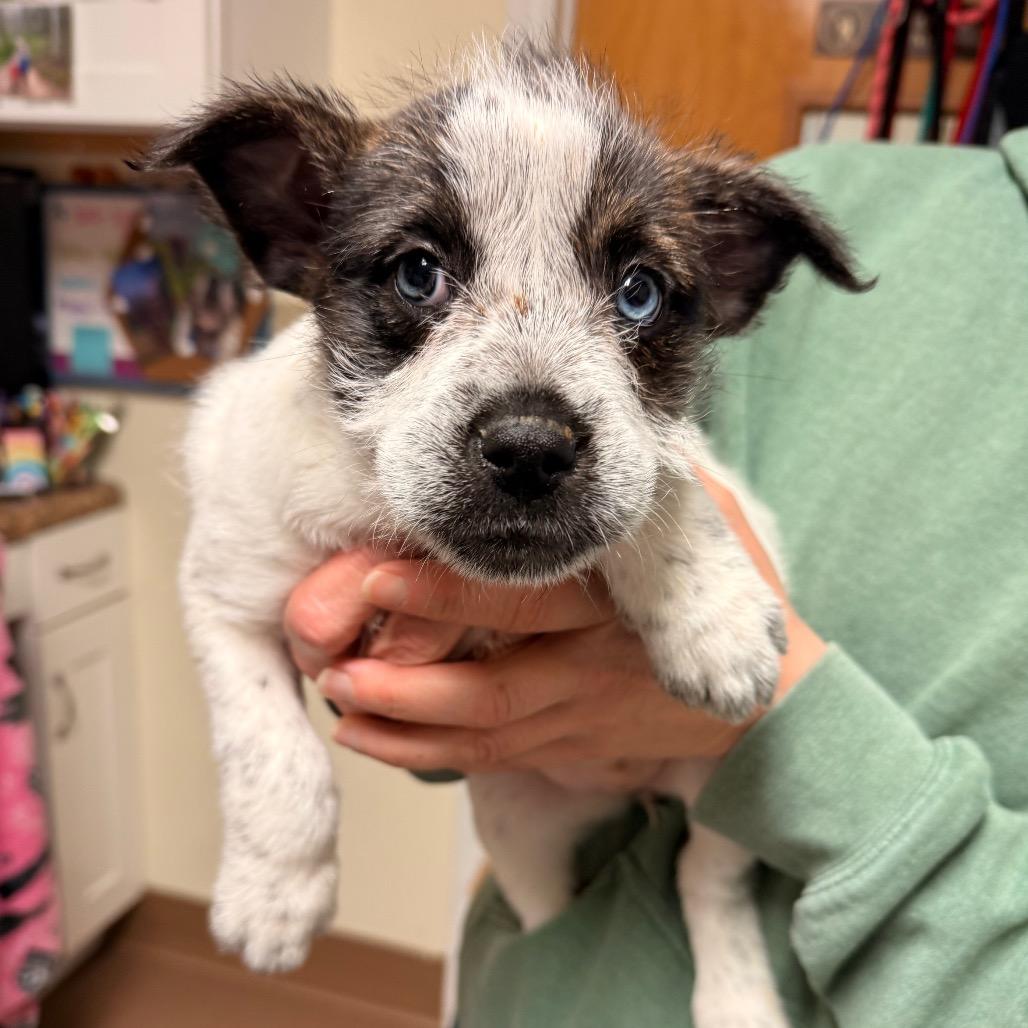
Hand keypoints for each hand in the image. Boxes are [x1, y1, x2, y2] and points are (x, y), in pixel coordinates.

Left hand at [283, 478, 825, 774]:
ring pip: (484, 732)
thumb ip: (637, 482)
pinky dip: (429, 753)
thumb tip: (562, 433)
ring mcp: (581, 716)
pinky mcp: (572, 749)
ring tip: (337, 706)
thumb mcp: (696, 519)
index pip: (522, 595)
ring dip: (405, 726)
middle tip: (334, 663)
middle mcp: (592, 665)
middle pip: (494, 682)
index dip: (444, 592)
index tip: (374, 577)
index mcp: (615, 600)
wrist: (768, 700)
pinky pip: (495, 759)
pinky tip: (372, 741)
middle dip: (408, 678)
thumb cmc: (721, 590)